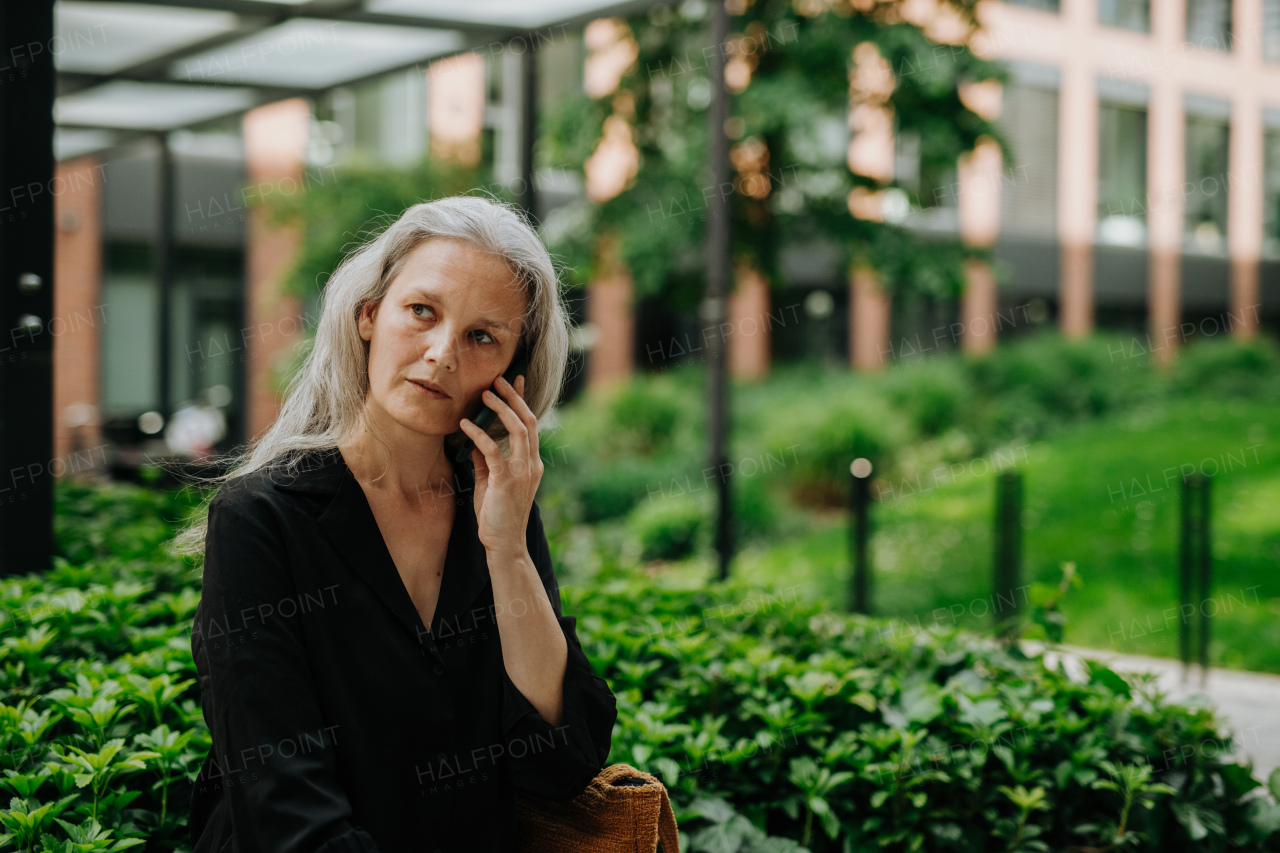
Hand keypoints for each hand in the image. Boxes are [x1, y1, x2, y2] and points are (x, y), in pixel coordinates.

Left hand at [458, 374, 542, 556]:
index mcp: (531, 463)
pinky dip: (479, 435)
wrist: (504, 544)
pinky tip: (464, 425)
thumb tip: (475, 440)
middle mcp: (532, 464)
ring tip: (485, 394)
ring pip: (518, 430)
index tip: (514, 380)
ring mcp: (522, 472)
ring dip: (501, 409)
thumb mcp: (489, 482)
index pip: (530, 425)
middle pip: (529, 421)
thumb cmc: (496, 515)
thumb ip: (486, 461)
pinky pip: (494, 450)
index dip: (522, 401)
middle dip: (514, 397)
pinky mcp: (506, 481)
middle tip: (498, 379)